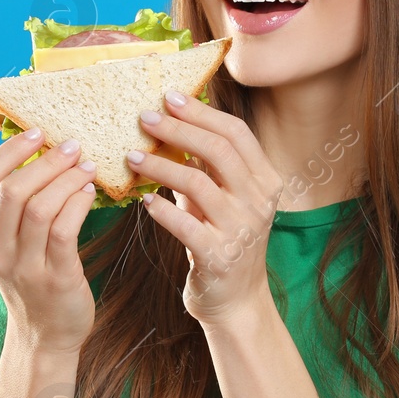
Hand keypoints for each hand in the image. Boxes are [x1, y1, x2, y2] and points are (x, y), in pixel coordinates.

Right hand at [0, 128, 99, 352]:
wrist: (45, 335)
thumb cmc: (34, 278)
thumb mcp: (12, 243)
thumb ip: (17, 206)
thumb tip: (43, 150)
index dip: (9, 151)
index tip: (37, 132)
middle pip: (11, 191)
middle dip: (44, 160)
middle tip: (72, 145)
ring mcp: (23, 267)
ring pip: (39, 208)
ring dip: (66, 179)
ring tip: (86, 165)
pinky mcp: (54, 278)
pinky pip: (64, 230)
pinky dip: (78, 203)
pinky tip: (90, 191)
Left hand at [128, 89, 284, 325]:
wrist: (236, 300)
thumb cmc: (223, 240)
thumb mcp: (225, 198)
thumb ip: (208, 166)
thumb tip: (172, 121)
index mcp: (266, 180)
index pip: (236, 134)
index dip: (202, 112)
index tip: (169, 97)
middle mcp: (259, 201)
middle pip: (219, 150)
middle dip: (178, 128)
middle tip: (144, 118)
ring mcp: (241, 228)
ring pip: (197, 182)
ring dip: (160, 165)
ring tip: (132, 157)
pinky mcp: (219, 255)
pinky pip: (184, 224)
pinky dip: (161, 209)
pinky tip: (144, 200)